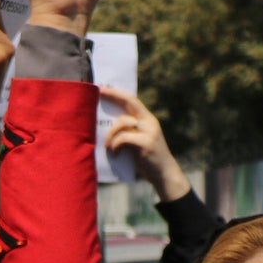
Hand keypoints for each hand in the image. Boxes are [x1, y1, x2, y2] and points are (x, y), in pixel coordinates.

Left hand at [99, 86, 191, 201]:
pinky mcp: (147, 143)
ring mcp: (150, 131)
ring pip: (123, 122)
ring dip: (110, 134)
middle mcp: (150, 122)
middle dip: (113, 95)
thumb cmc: (145, 159)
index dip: (117, 93)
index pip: (132, 100)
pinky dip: (115, 145)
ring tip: (107, 146)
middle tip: (98, 92)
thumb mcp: (136, 142)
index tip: (102, 88)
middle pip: (130, 103)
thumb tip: (103, 125)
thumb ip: (127, 131)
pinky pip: (124, 138)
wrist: (164, 174)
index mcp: (147, 120)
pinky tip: (115, 154)